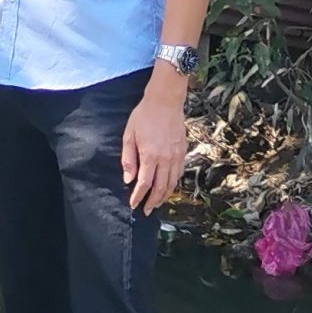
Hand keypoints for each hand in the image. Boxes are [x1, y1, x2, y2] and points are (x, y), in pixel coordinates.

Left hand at [122, 83, 188, 213]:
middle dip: (152, 201)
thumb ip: (128, 158)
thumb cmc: (144, 116)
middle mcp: (165, 159)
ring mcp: (176, 156)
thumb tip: (128, 179)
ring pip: (172, 183)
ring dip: (164, 196)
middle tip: (146, 210)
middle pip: (160, 187)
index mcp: (150, 155)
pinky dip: (173, 184)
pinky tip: (168, 187)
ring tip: (157, 203)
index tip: (133, 205)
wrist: (165, 102)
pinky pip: (179, 173)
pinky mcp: (183, 152)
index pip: (144, 183)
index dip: (138, 196)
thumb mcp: (129, 135)